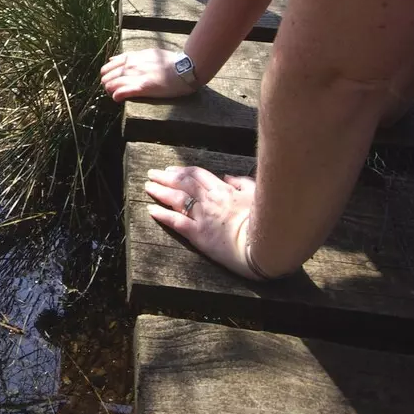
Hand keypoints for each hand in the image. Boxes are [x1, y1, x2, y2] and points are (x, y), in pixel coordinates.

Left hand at [100, 48, 195, 101]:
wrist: (185, 68)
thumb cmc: (170, 62)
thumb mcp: (148, 53)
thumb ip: (131, 56)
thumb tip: (113, 60)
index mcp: (132, 58)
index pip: (107, 67)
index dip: (107, 77)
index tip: (113, 83)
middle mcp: (130, 65)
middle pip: (106, 77)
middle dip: (107, 86)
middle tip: (116, 92)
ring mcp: (135, 76)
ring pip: (109, 85)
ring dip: (111, 92)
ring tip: (118, 97)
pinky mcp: (142, 87)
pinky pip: (120, 92)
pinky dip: (116, 97)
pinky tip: (119, 99)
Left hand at [144, 166, 269, 279]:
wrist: (265, 244)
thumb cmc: (266, 220)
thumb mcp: (256, 195)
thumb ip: (242, 183)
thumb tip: (228, 177)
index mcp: (223, 190)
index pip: (197, 175)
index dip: (181, 171)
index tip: (170, 170)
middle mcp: (210, 200)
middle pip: (182, 184)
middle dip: (165, 177)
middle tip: (151, 174)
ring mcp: (203, 217)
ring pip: (176, 199)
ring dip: (160, 191)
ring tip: (148, 187)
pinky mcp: (199, 235)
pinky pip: (176, 222)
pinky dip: (162, 215)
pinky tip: (151, 210)